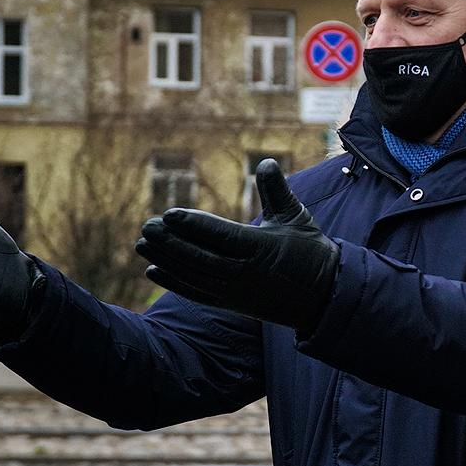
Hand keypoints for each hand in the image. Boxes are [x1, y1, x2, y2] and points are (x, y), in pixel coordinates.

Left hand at [136, 158, 339, 332]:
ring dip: (166, 261)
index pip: (220, 235)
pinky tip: (153, 271)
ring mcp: (236, 292)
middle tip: (147, 226)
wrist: (323, 296)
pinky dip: (174, 283)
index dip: (193, 225)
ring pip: (194, 275)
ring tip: (141, 245)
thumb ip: (276, 190)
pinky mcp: (232, 304)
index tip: (168, 213)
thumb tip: (267, 161)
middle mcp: (245, 273)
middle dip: (171, 242)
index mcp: (261, 248)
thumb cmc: (310, 251)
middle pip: (200, 257)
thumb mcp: (296, 217)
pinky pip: (197, 293)